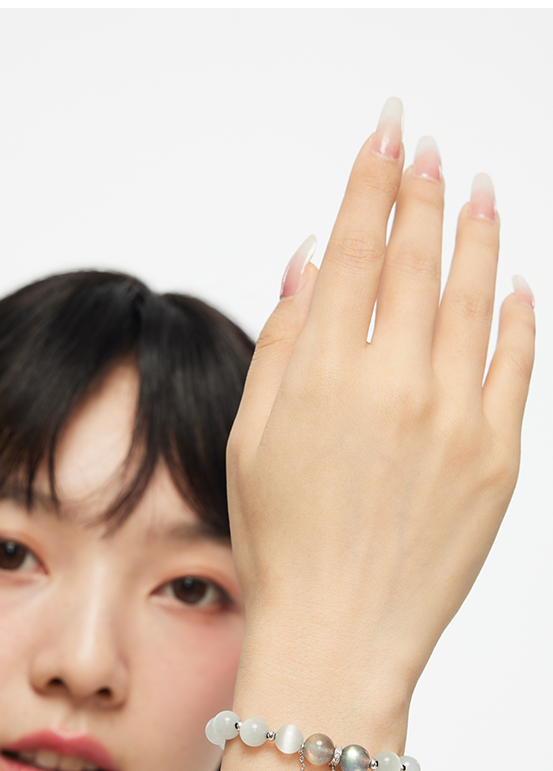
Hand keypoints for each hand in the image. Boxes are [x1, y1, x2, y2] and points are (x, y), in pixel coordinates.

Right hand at [227, 99, 534, 697]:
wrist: (341, 638)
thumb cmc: (282, 548)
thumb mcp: (250, 440)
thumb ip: (284, 342)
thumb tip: (312, 261)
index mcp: (328, 375)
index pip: (361, 249)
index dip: (373, 180)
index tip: (387, 132)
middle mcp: (398, 383)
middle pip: (420, 260)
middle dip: (424, 190)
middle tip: (430, 147)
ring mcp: (458, 419)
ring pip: (478, 298)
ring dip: (479, 235)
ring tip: (480, 190)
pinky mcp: (500, 458)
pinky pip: (519, 366)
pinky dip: (519, 316)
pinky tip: (516, 284)